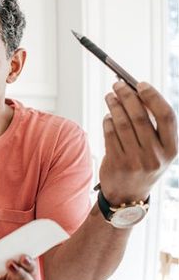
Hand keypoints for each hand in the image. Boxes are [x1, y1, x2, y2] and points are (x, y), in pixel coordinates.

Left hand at [99, 81, 177, 204]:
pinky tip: (108, 116)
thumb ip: (154, 126)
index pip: (167, 116)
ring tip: (109, 96)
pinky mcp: (117, 164)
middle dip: (128, 96)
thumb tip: (137, 93)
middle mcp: (156, 155)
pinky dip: (107, 121)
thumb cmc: (144, 164)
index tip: (141, 84)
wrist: (128, 196)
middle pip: (140, 117)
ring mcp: (136, 161)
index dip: (153, 97)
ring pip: (122, 124)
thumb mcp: (158, 150)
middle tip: (118, 84)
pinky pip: (110, 135)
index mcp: (172, 149)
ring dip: (114, 106)